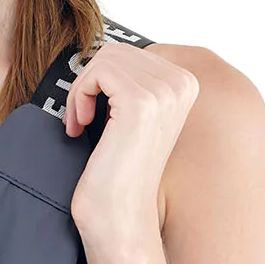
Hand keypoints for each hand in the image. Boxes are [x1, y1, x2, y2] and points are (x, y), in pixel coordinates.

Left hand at [65, 42, 199, 255]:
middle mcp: (183, 83)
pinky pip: (97, 72)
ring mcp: (165, 92)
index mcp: (185, 83)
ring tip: (80, 121)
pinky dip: (79, 96)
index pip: (127, 51)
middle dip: (88, 82)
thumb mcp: (128, 113)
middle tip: (80, 117)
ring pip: (103, 59)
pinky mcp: (142, 103)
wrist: (118, 213)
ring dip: (81, 90)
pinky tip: (80, 126)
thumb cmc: (116, 167)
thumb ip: (127, 80)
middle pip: (115, 51)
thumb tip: (102, 50)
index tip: (91, 111)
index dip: (99, 79)